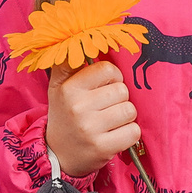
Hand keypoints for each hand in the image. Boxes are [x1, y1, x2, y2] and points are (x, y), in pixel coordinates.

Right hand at [45, 59, 139, 178]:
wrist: (58, 155)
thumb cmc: (65, 115)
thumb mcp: (59, 86)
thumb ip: (70, 63)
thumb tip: (84, 38)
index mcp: (68, 88)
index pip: (108, 69)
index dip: (112, 78)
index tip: (104, 88)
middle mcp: (77, 107)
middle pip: (122, 90)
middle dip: (119, 99)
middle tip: (105, 109)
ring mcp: (90, 129)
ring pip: (130, 110)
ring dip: (125, 117)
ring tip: (109, 123)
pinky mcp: (102, 148)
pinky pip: (133, 131)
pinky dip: (129, 134)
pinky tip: (114, 136)